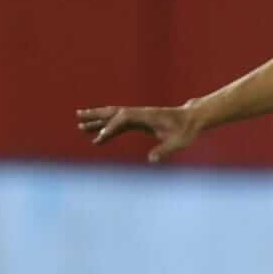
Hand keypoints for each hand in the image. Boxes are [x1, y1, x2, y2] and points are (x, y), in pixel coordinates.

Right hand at [75, 103, 200, 162]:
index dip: (111, 127)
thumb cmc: (187, 130)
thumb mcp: (179, 142)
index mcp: (147, 116)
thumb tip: (152, 160)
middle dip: (96, 116)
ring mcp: (139, 117)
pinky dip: (109, 129)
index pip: (123, 119)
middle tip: (78, 117)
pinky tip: (100, 136)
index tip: (101, 137)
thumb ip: (165, 150)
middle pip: (113, 113)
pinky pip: (121, 124)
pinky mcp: (141, 121)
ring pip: (114, 117)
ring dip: (98, 120)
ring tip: (80, 124)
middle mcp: (140, 114)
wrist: (194, 119)